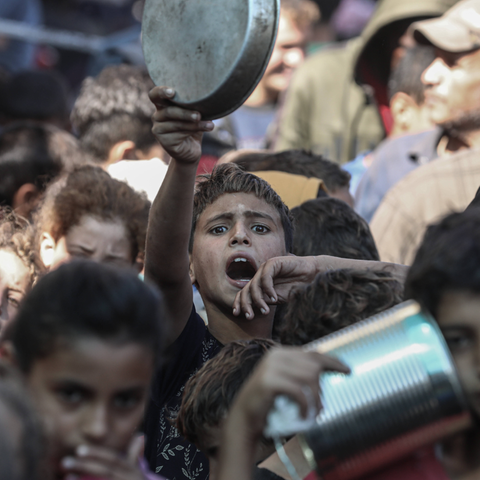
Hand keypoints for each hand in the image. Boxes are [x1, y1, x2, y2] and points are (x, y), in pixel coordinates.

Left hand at [61, 437, 143, 479]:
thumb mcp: (138, 472)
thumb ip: (135, 455)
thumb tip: (140, 435)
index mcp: (133, 471)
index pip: (114, 459)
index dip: (97, 454)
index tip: (78, 450)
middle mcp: (129, 478)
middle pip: (105, 471)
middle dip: (84, 465)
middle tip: (65, 461)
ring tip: (66, 476)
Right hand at [149, 86, 213, 163]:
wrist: (192, 150)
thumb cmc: (193, 128)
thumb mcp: (194, 114)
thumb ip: (194, 106)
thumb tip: (206, 99)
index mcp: (163, 105)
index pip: (155, 95)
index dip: (161, 92)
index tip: (172, 92)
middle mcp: (157, 116)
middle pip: (169, 111)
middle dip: (185, 113)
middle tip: (198, 115)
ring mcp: (158, 129)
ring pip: (177, 124)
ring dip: (194, 124)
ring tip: (209, 125)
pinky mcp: (163, 141)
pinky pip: (179, 134)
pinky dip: (193, 132)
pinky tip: (206, 129)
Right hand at [229, 347, 349, 438]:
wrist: (244, 417)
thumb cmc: (269, 402)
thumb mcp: (286, 383)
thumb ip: (300, 374)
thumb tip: (329, 374)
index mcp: (281, 352)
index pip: (313, 353)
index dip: (332, 361)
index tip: (348, 370)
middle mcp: (276, 355)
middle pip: (314, 366)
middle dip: (321, 388)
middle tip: (320, 407)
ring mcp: (271, 366)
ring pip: (310, 377)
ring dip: (316, 398)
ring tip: (314, 412)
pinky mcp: (269, 381)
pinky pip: (299, 391)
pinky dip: (306, 406)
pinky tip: (305, 415)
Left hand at [232, 255, 321, 318]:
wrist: (312, 276)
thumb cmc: (296, 288)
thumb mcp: (277, 298)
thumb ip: (264, 301)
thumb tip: (251, 310)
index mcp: (259, 284)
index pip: (244, 292)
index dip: (239, 302)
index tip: (237, 314)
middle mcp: (260, 276)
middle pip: (245, 289)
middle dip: (245, 304)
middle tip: (250, 316)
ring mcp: (266, 268)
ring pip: (254, 285)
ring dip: (258, 300)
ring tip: (265, 311)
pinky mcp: (273, 263)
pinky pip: (265, 277)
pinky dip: (268, 289)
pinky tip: (274, 299)